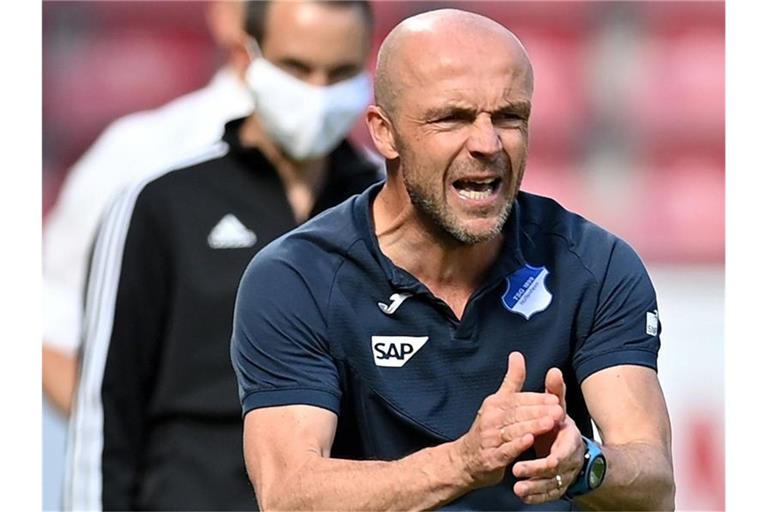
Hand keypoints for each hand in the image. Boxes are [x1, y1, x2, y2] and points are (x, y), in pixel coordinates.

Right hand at [455, 352, 564, 489]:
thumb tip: (517, 355)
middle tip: (559, 411)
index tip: (555, 399)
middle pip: (517, 414)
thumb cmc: (488, 428)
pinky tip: (530, 441)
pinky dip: (517, 445)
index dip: (536, 399)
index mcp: (494, 404)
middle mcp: (490, 419)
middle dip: (538, 412)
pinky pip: (505, 450)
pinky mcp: (491, 458)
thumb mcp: (498, 402)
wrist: (466, 459)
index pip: (517, 399)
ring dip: (532, 426)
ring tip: (550, 423)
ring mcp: (489, 439)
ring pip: (513, 430)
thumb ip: (511, 380)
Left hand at [511, 367, 584, 503]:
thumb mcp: (557, 408)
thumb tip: (554, 370)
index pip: (562, 449)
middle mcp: (569, 459)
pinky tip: (522, 495)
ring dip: (534, 487)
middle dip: (536, 470)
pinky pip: (548, 495)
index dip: (548, 452)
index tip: (528, 445)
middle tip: (515, 470)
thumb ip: (554, 392)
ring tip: (517, 487)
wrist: (571, 450)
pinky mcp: (556, 487)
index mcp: (570, 440)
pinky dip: (535, 496)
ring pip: (551, 486)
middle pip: (555, 469)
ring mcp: (564, 475)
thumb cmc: (559, 427)